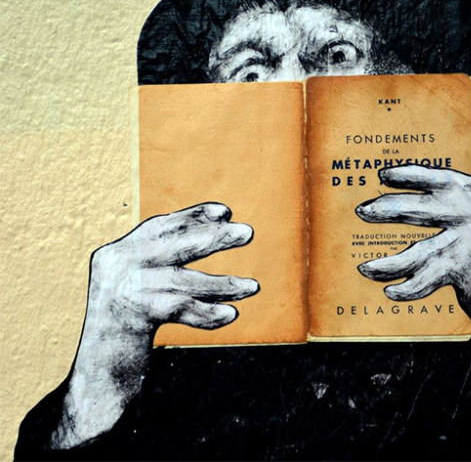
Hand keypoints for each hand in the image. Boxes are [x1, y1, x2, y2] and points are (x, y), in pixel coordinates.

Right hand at [51, 202, 257, 447]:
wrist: (94, 382)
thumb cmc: (125, 335)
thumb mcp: (138, 291)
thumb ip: (162, 265)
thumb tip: (215, 233)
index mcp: (114, 254)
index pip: (159, 226)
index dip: (193, 216)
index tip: (226, 211)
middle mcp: (114, 265)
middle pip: (173, 244)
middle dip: (214, 237)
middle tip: (249, 233)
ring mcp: (121, 290)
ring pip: (184, 280)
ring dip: (224, 284)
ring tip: (254, 287)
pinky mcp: (132, 318)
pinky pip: (181, 309)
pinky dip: (208, 313)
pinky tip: (231, 315)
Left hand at [356, 165, 470, 365]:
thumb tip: (428, 203)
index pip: (444, 178)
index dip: (410, 175)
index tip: (384, 174)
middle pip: (422, 206)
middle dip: (388, 209)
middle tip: (362, 211)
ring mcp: (470, 238)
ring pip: (415, 250)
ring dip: (386, 263)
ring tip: (365, 268)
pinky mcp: (462, 267)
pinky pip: (422, 279)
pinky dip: (406, 289)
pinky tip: (391, 292)